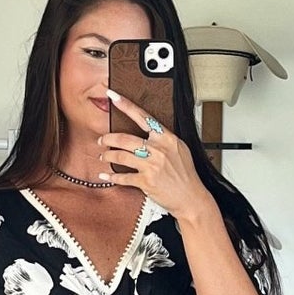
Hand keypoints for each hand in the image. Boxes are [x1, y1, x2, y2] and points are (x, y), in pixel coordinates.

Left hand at [99, 88, 212, 224]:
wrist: (191, 198)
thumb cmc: (186, 175)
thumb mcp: (179, 150)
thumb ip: (164, 139)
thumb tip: (150, 131)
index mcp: (166, 138)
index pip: (143, 117)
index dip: (126, 105)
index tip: (113, 96)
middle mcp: (158, 149)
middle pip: (125, 138)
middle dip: (108, 138)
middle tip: (102, 139)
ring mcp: (151, 165)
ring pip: (121, 155)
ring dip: (108, 155)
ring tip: (103, 156)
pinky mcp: (146, 181)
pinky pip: (123, 177)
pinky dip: (112, 176)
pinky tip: (105, 174)